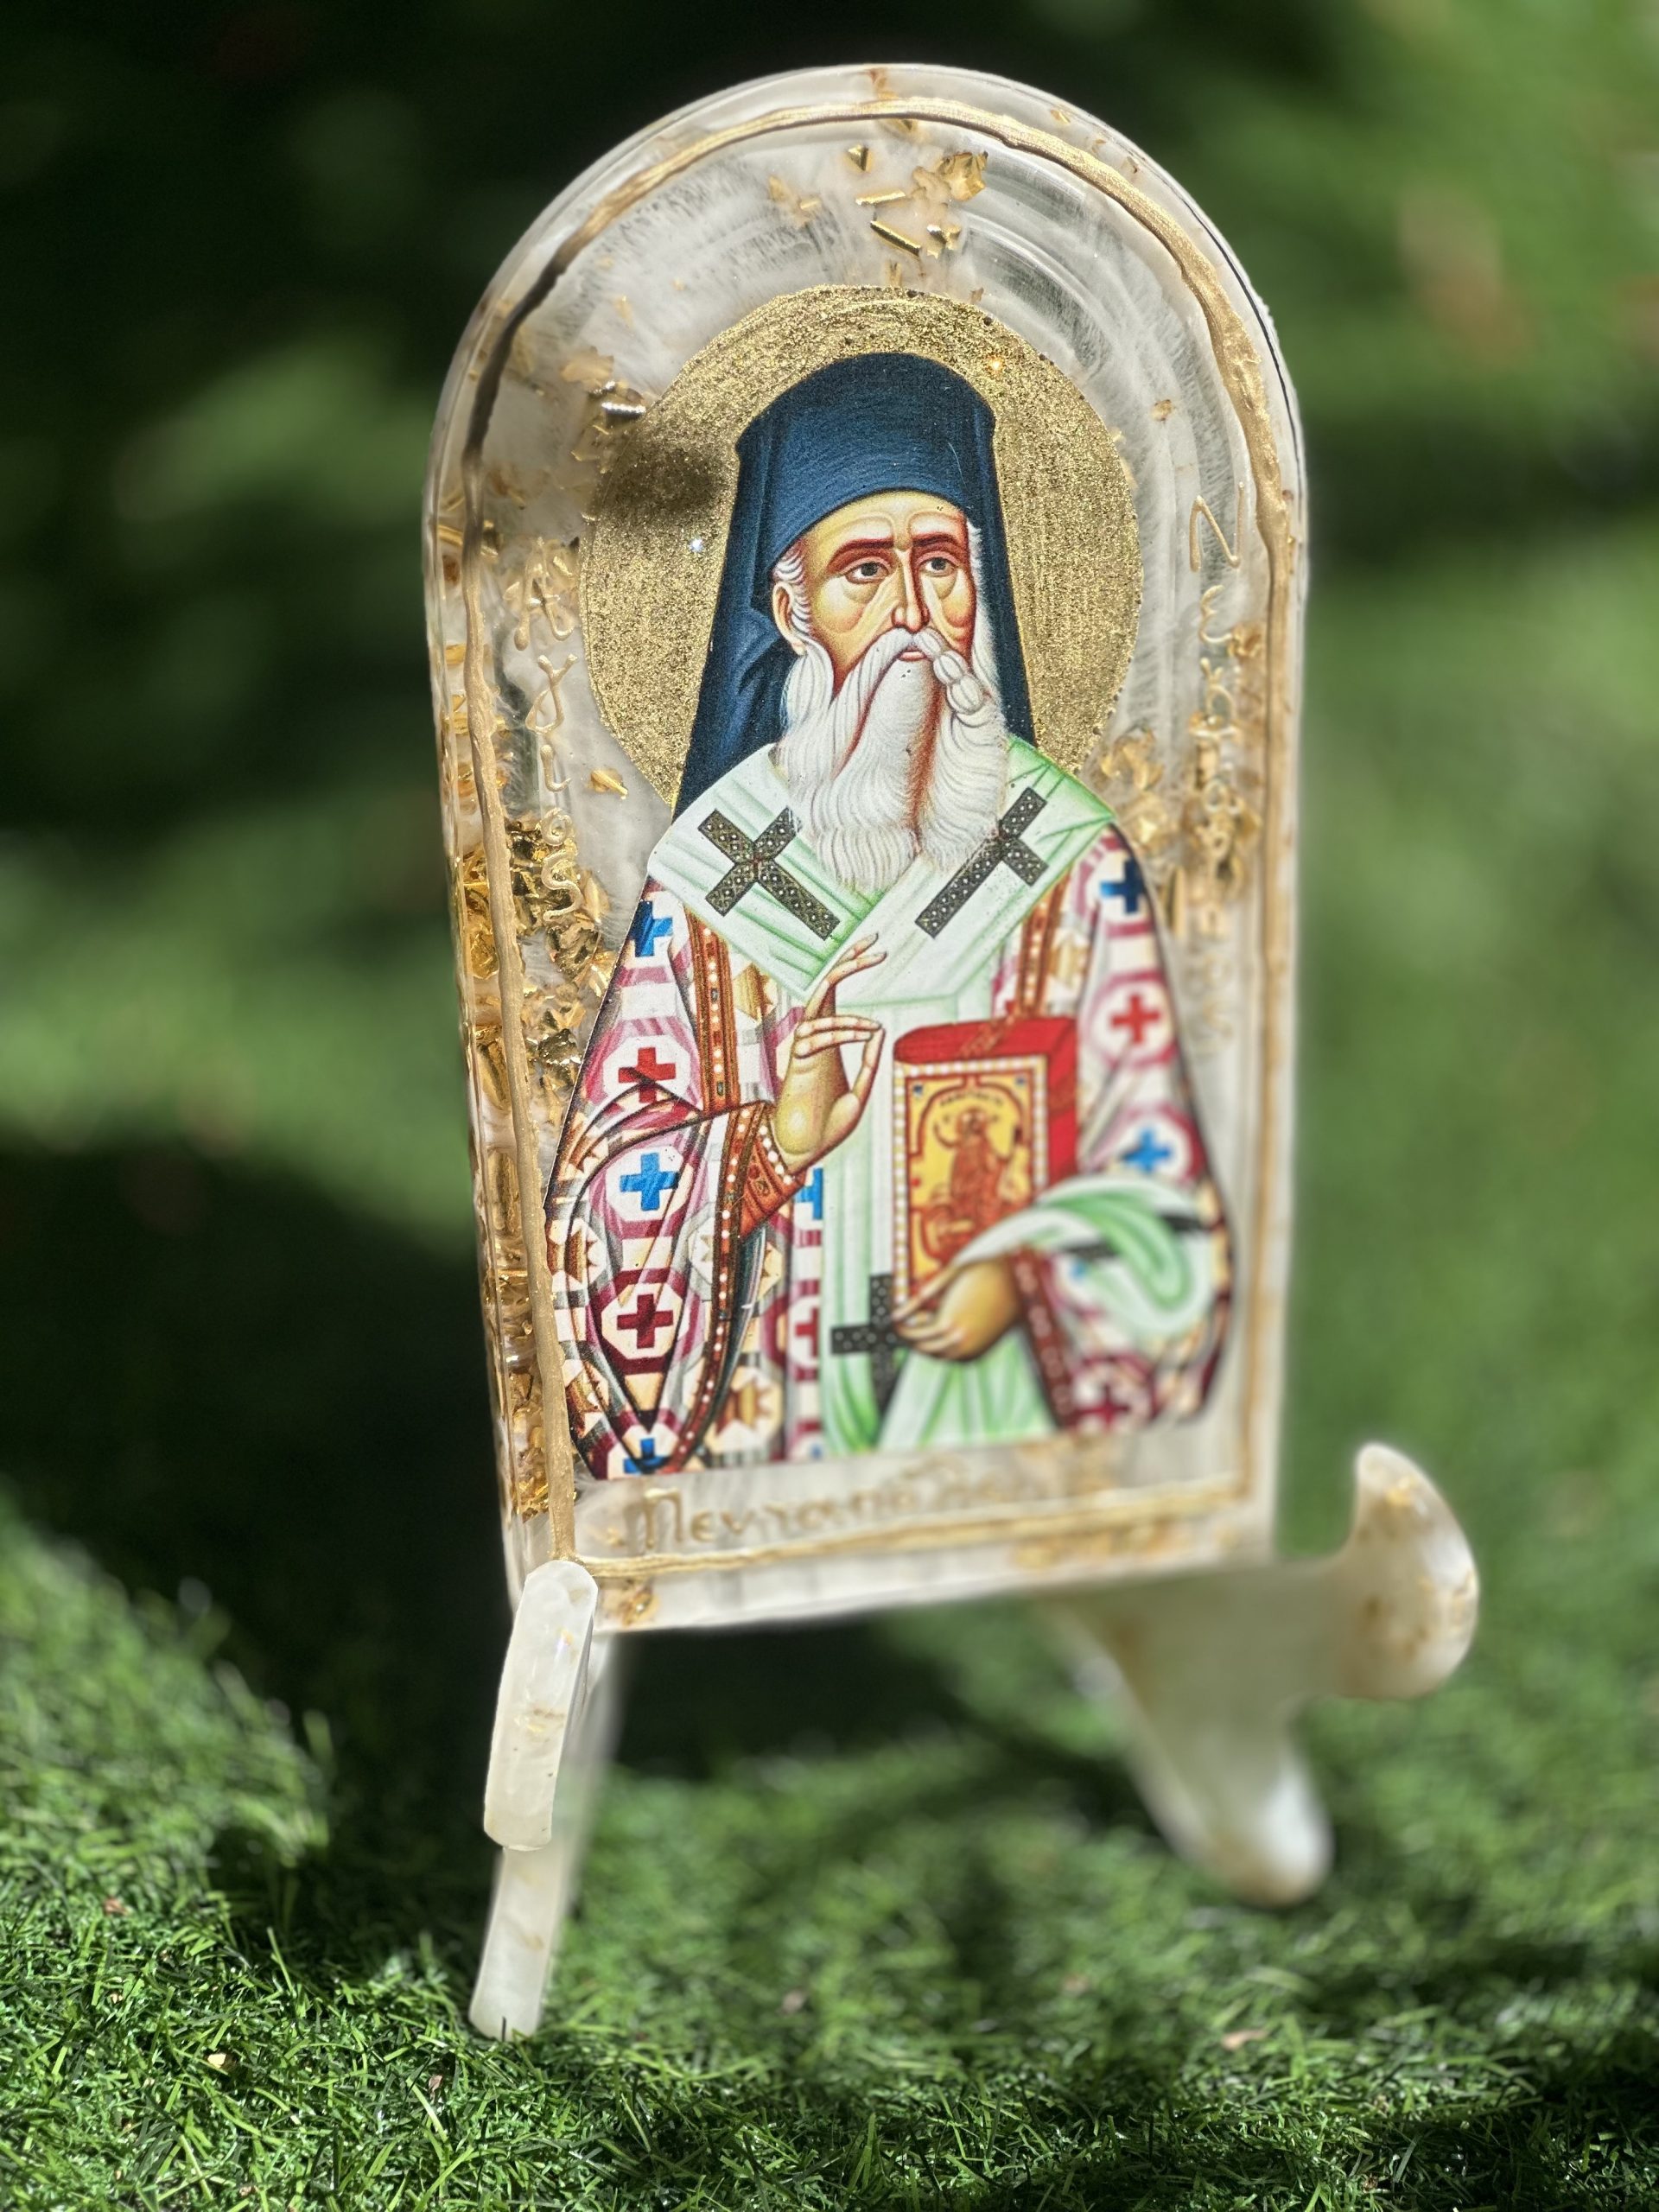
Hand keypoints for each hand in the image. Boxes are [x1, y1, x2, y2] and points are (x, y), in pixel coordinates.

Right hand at [771, 936, 886, 1172]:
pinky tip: (866, 1037)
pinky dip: (842, 1032)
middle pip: (827, 987)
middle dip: (849, 962)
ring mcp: (804, 1049)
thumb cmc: (827, 1126)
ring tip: (873, 1029)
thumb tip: (878, 1028)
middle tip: (873, 941)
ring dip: (850, 1017)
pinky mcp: (796, 1063)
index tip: (876, 948)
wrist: (803, 1153)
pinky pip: (816, 1036)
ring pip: (821, 1011)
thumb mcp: (860, 1093)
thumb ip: (870, 1063)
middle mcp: (816, 1038)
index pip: (837, 994)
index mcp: (830, 1040)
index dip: (852, 967)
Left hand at [893, 1258, 1022, 1361]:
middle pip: (922, 1347)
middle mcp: (959, 1341)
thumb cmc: (985, 1273)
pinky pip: (952, 1357)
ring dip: (926, 1344)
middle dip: (911, 1337)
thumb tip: (897, 1312)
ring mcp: (971, 1349)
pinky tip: (941, 1333)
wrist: (1019, 1283)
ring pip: (937, 1355)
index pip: (912, 1334)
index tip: (893, 1321)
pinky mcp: (980, 1352)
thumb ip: (921, 1296)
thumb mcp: (949, 1277)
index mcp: (948, 1322)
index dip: (900, 1328)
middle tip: (904, 1325)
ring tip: (922, 1327)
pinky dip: (942, 1349)